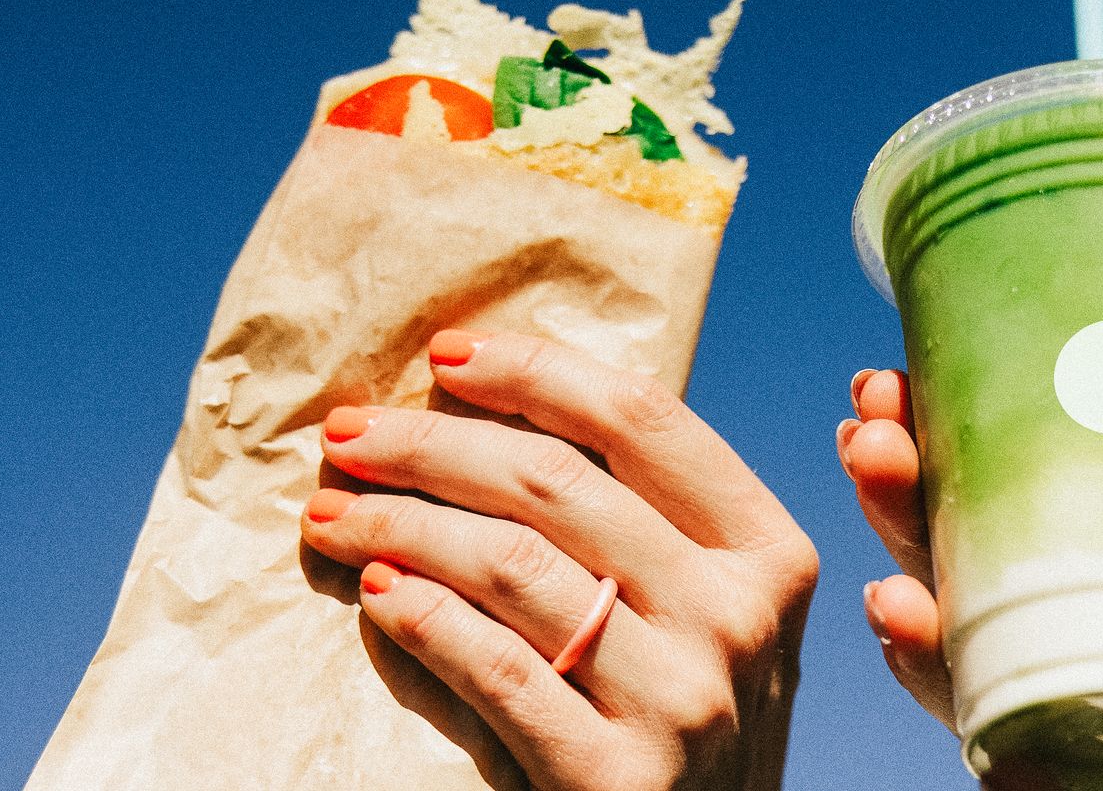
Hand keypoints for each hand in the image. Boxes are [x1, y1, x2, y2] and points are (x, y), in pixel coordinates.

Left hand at [303, 330, 818, 790]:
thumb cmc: (683, 717)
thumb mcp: (705, 610)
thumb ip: (648, 523)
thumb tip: (501, 405)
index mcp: (768, 551)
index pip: (646, 420)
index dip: (538, 371)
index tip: (446, 355)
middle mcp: (740, 617)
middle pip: (559, 484)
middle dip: (433, 445)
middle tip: (348, 436)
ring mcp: (686, 702)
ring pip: (514, 567)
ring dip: (402, 526)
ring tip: (334, 514)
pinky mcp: (621, 782)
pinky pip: (497, 671)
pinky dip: (424, 621)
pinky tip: (378, 594)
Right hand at [839, 269, 1102, 789]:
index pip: (998, 465)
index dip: (928, 426)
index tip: (888, 377)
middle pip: (960, 557)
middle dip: (895, 504)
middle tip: (874, 443)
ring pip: (976, 661)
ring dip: (913, 613)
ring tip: (892, 576)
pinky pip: (1040, 766)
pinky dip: (987, 737)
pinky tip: (942, 669)